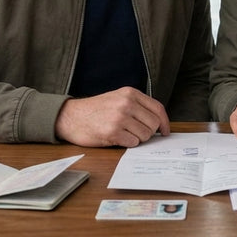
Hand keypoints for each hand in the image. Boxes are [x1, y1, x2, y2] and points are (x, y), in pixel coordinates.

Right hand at [54, 87, 169, 147]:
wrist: (71, 116)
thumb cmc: (94, 110)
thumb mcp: (117, 98)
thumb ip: (137, 106)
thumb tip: (158, 122)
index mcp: (130, 93)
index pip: (157, 108)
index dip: (164, 122)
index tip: (165, 131)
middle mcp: (127, 103)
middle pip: (153, 124)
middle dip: (148, 132)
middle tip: (135, 133)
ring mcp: (120, 117)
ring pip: (145, 135)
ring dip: (137, 138)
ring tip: (123, 133)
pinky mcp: (113, 132)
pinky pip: (133, 143)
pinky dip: (128, 143)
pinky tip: (116, 138)